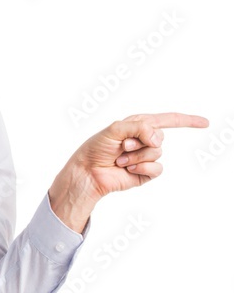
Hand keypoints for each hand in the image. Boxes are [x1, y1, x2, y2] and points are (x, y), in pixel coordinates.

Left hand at [49, 112, 208, 232]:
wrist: (87, 172)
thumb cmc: (96, 149)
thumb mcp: (115, 129)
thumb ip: (139, 127)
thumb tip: (157, 138)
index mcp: (138, 125)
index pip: (167, 120)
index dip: (187, 121)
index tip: (205, 123)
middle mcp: (144, 140)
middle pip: (160, 136)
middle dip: (139, 141)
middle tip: (121, 147)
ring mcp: (145, 157)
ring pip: (158, 152)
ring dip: (137, 155)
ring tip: (120, 159)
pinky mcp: (145, 173)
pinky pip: (156, 167)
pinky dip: (142, 167)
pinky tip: (128, 169)